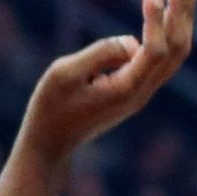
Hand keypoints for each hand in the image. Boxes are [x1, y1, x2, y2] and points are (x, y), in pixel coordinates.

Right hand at [22, 0, 192, 164]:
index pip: (156, 51)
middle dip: (182, 15)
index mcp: (126, 91)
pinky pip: (164, 57)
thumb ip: (100, 52)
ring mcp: (142, 92)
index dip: (156, 22)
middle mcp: (141, 92)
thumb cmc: (49, 110)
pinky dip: (170, 32)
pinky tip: (167, 13)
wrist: (49, 145)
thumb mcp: (63, 75)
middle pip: (177, 48)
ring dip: (181, 21)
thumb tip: (131, 42)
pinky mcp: (137, 89)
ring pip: (176, 52)